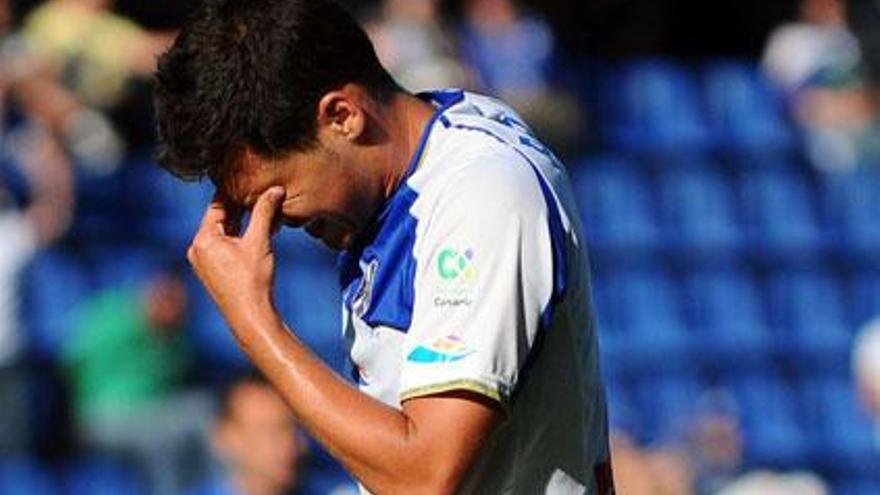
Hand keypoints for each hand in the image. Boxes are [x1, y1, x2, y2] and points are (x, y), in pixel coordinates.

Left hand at [187, 186, 284, 331]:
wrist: (251, 316)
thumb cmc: (253, 280)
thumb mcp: (260, 241)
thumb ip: (264, 212)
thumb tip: (275, 189)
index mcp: (203, 239)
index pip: (217, 205)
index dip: (235, 191)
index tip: (249, 179)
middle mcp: (198, 249)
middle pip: (220, 218)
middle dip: (242, 207)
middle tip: (261, 192)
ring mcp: (204, 262)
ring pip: (224, 232)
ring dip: (243, 223)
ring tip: (265, 211)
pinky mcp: (213, 272)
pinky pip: (225, 246)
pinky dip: (240, 238)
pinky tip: (260, 233)